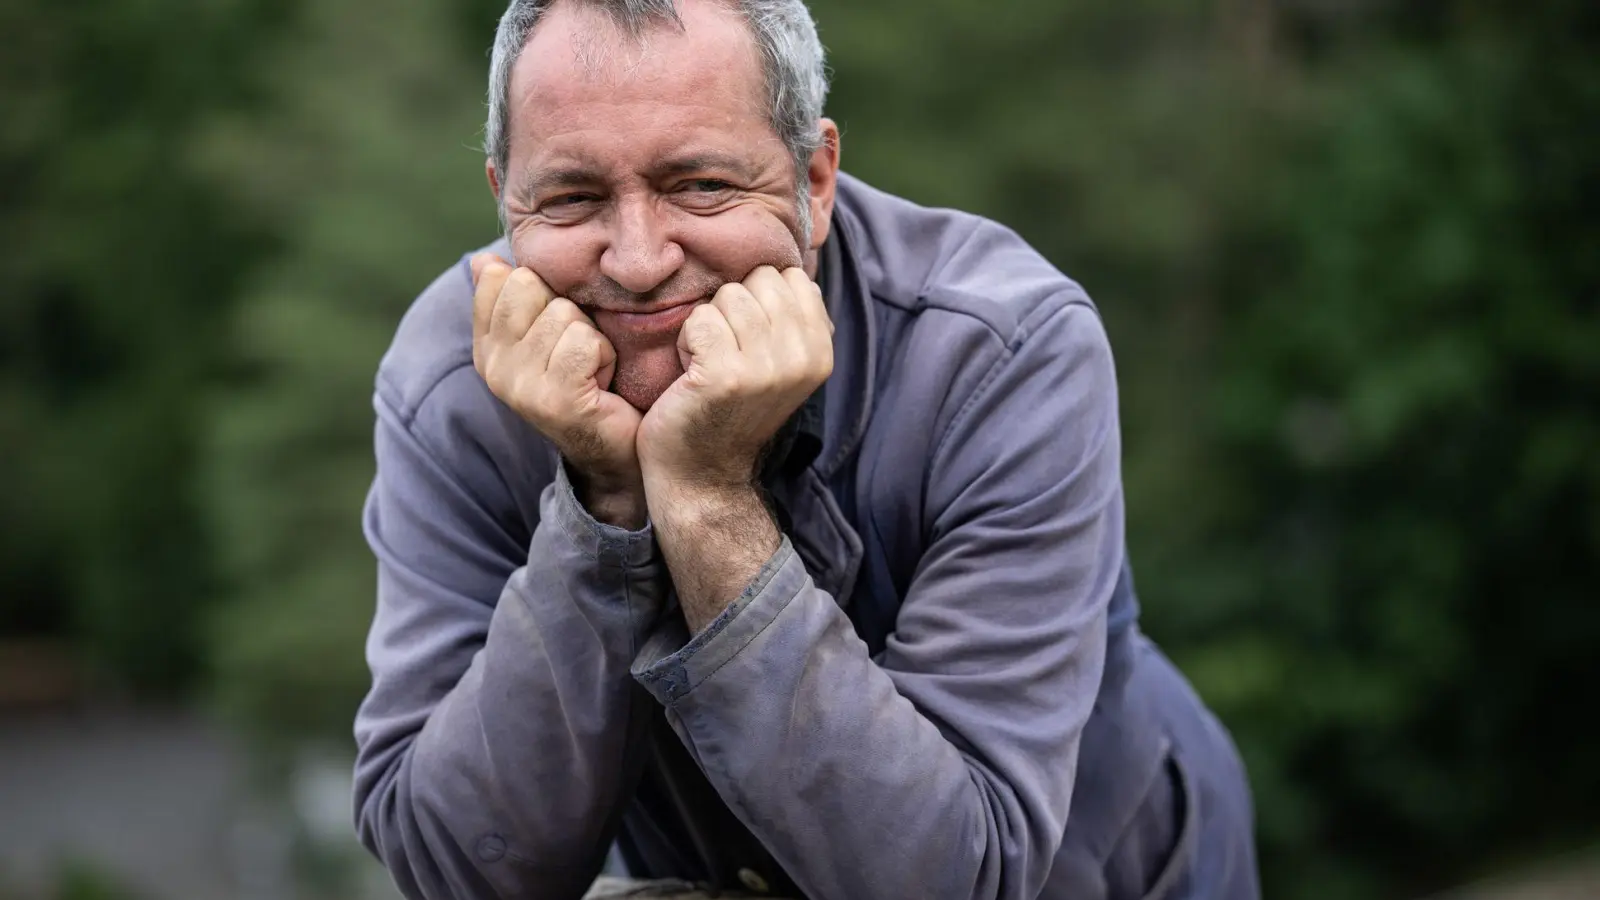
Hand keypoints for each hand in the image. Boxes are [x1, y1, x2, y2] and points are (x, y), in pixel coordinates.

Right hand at [471, 253, 645, 527]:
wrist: (615, 449)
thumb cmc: (586, 381)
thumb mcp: (545, 335)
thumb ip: (512, 297)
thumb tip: (484, 260)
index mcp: (487, 348)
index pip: (501, 279)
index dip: (543, 292)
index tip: (555, 331)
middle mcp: (494, 368)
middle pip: (528, 285)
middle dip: (567, 310)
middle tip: (577, 351)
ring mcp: (519, 386)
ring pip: (563, 313)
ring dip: (591, 337)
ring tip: (591, 370)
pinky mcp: (554, 399)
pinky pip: (583, 341)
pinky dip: (604, 355)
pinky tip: (602, 381)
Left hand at [637, 266, 832, 494]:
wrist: (701, 476)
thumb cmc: (729, 411)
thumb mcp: (778, 365)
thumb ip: (790, 320)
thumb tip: (792, 274)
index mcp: (821, 351)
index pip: (788, 277)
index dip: (757, 300)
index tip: (747, 343)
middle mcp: (803, 357)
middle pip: (758, 279)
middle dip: (731, 309)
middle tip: (724, 354)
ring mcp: (767, 367)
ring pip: (727, 296)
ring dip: (707, 327)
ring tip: (708, 365)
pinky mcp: (728, 375)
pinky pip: (700, 319)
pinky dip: (686, 342)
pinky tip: (691, 374)